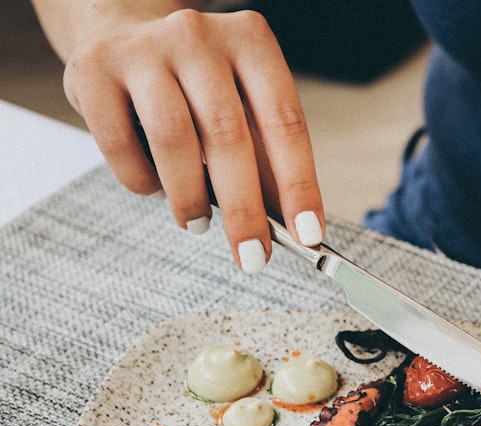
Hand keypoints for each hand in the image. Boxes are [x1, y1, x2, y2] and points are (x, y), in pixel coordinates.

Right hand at [58, 5, 324, 271]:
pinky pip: (120, 142)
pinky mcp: (93, 69)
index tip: (307, 233)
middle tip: (254, 256)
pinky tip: (157, 189)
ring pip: (173, 139)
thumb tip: (295, 228)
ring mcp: (143, 48)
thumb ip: (267, 160)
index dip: (299, 184)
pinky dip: (143, 181)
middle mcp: (198, 36)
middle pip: (227, 135)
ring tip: (198, 224)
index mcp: (250, 42)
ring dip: (190, 198)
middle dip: (245, 209)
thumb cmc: (196, 86)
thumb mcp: (242, 107)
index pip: (284, 122)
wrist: (121, 34)